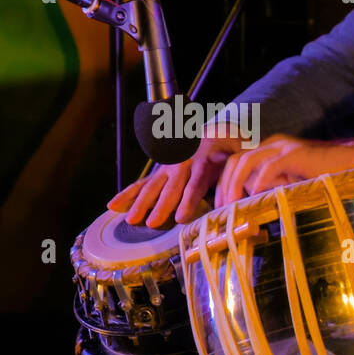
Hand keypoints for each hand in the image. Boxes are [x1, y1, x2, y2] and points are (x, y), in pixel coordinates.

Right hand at [108, 134, 242, 226]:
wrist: (214, 131)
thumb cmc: (230, 148)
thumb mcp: (238, 155)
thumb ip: (236, 171)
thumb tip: (239, 189)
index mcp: (203, 162)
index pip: (195, 185)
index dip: (188, 201)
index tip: (182, 217)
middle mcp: (182, 165)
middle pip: (170, 189)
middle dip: (160, 206)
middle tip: (152, 223)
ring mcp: (168, 168)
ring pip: (151, 186)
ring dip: (140, 204)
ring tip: (130, 220)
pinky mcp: (159, 172)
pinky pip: (141, 183)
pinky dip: (127, 194)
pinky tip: (112, 206)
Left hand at [215, 133, 353, 207]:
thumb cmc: (327, 174)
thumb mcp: (295, 180)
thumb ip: (276, 186)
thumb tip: (255, 204)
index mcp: (270, 149)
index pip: (237, 162)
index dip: (225, 182)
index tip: (222, 204)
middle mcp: (273, 144)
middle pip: (236, 160)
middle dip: (224, 184)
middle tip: (221, 207)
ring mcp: (284, 147)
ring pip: (246, 161)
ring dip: (235, 184)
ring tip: (232, 204)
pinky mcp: (295, 153)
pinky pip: (269, 166)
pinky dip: (259, 181)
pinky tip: (255, 195)